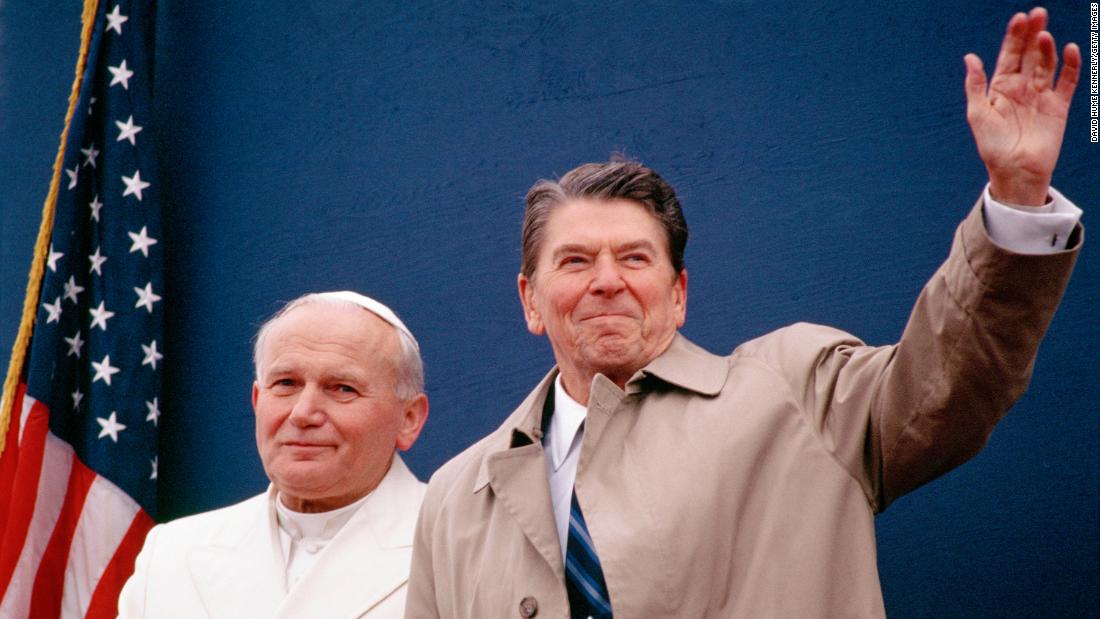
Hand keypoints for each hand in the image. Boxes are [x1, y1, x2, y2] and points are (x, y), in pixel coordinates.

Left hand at [964, 7, 1079, 205]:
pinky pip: (1068, 82)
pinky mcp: (1059, 106)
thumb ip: (975, 85)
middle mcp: (1023, 87)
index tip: (1019, 19)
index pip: (1009, 55)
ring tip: (1045, 36)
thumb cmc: (992, 146)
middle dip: (1033, 34)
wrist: (1014, 171)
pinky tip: (1070, 50)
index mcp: (1001, 86)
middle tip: (1038, 14)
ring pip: (1047, 64)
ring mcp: (1042, 95)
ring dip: (1047, 49)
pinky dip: (1071, 66)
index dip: (1014, 37)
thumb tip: (970, 57)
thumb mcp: (978, 114)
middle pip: (1030, 54)